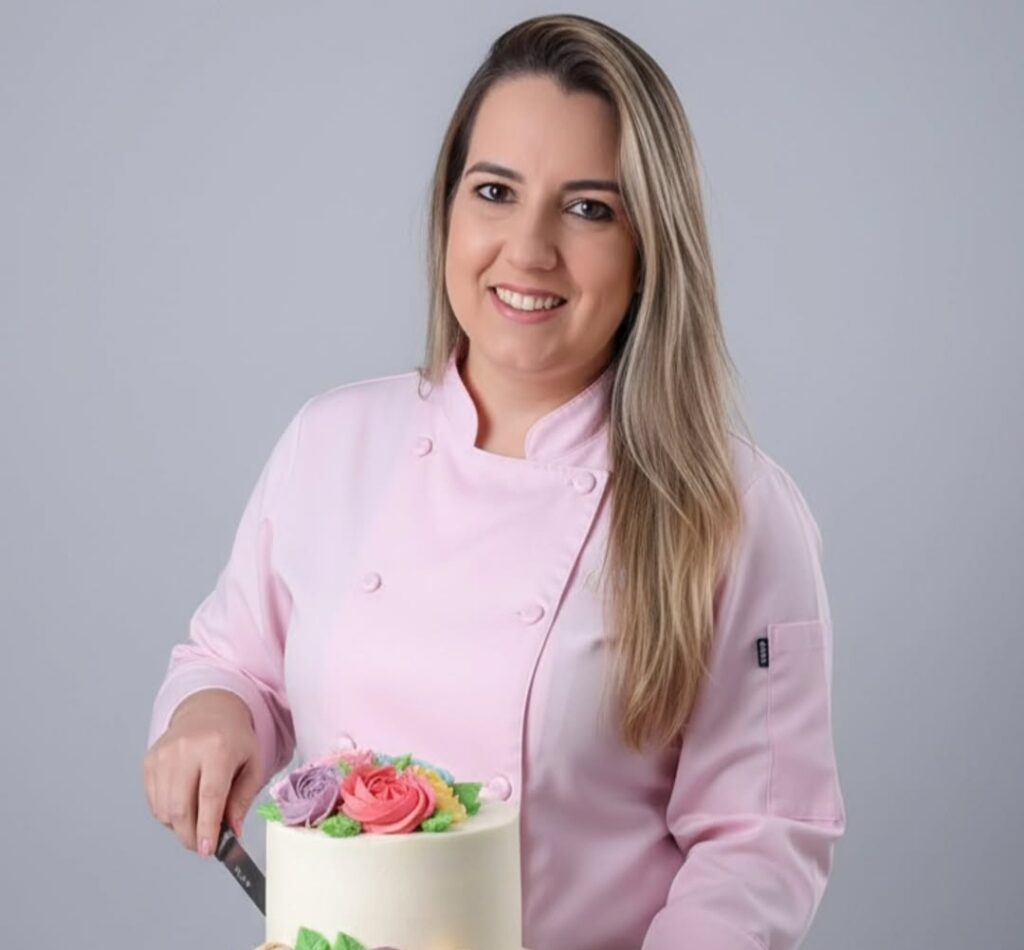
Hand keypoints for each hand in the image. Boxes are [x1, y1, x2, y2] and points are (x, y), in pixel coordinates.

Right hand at [143, 688, 262, 856]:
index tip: (208, 849)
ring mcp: (164, 755)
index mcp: (217, 748)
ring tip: (197, 822)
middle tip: (203, 845)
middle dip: (191, 836)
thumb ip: (243, 798)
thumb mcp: (252, 764)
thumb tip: (232, 831)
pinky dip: (168, 815)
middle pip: (181, 808)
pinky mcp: (150, 761)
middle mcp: (187, 749)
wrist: (209, 710)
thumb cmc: (234, 739)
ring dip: (179, 827)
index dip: (207, 827)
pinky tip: (184, 806)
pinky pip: (154, 802)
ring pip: (165, 810)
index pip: (209, 795)